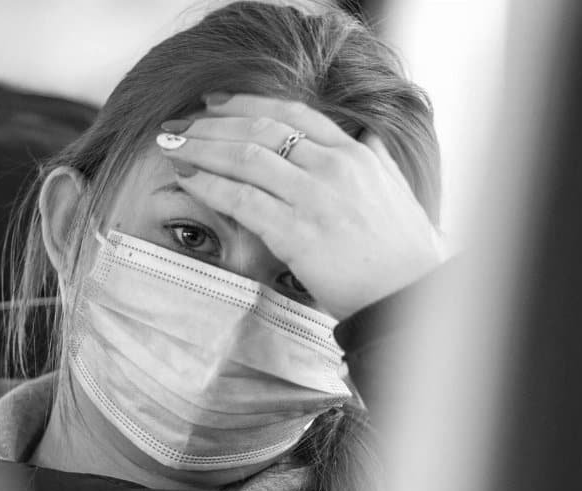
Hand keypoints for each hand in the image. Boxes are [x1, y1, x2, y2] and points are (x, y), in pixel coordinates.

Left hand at [157, 93, 443, 319]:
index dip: (246, 103)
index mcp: (355, 154)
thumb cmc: (405, 252)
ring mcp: (314, 199)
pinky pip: (242, 200)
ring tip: (171, 147)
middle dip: (211, 124)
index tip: (214, 104)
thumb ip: (377, 160)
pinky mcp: (297, 233)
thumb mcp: (397, 190)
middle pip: (260, 128)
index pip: (292, 112)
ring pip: (245, 157)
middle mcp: (333, 168)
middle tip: (177, 125)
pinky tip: (187, 179)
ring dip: (201, 148)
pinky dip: (209, 185)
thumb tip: (368, 137)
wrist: (411, 296)